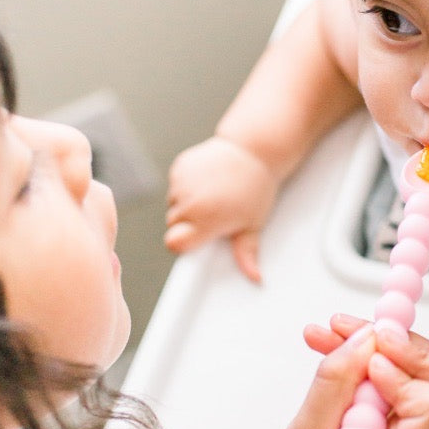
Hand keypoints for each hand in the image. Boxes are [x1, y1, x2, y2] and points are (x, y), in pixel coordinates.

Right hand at [164, 135, 278, 280]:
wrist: (254, 150)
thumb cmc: (256, 188)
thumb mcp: (253, 224)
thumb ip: (247, 253)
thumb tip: (255, 278)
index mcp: (207, 218)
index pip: (175, 243)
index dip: (182, 245)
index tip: (194, 242)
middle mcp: (190, 201)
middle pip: (173, 225)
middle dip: (188, 225)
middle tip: (212, 215)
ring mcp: (182, 181)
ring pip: (173, 205)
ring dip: (186, 205)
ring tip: (212, 196)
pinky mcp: (179, 166)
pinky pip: (175, 186)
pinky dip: (185, 187)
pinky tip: (206, 182)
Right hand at [260, 316, 428, 428]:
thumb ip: (338, 383)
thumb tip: (368, 336)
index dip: (407, 376)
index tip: (367, 369)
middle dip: (404, 346)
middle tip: (354, 335)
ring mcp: (423, 428)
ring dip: (382, 343)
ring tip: (331, 333)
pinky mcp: (407, 412)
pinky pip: (406, 369)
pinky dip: (373, 352)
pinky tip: (331, 341)